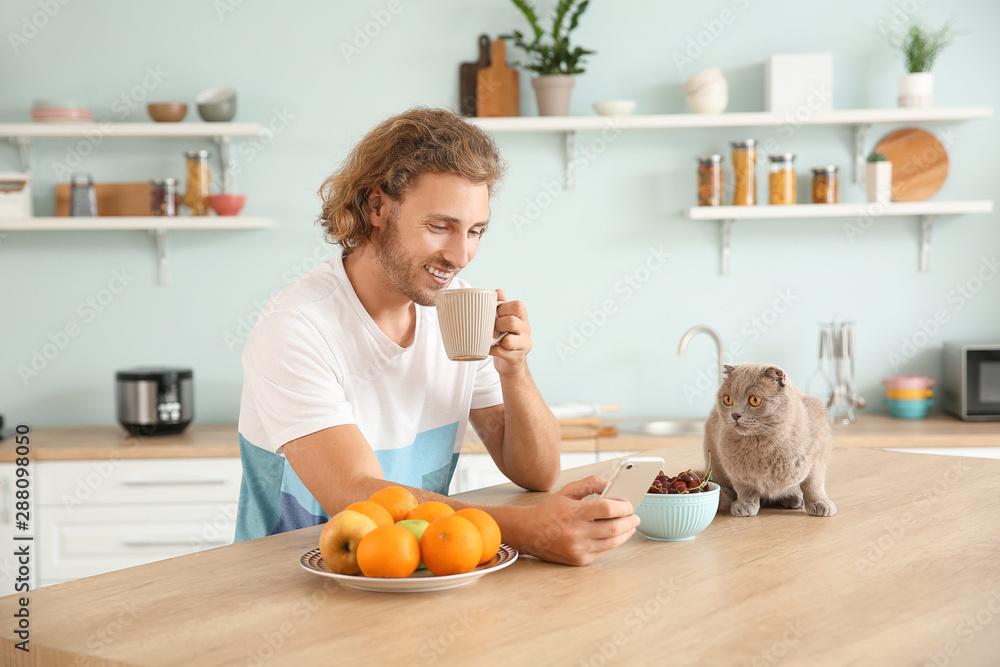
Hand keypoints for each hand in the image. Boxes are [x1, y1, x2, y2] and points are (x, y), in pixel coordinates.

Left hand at [490, 288, 531, 375]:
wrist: (511, 363)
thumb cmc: (505, 338)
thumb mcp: (505, 320)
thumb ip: (502, 305)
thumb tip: (498, 291)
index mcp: (523, 318)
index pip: (518, 306)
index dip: (503, 308)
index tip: (496, 314)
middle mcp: (526, 330)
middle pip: (512, 322)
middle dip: (498, 325)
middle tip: (493, 329)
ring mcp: (524, 345)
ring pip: (508, 340)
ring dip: (495, 340)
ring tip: (492, 340)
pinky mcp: (517, 358)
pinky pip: (501, 353)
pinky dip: (492, 350)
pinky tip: (490, 349)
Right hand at [520, 475, 639, 565]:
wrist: (529, 533)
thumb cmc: (550, 511)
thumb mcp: (567, 491)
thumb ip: (590, 483)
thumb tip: (611, 485)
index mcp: (573, 513)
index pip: (606, 508)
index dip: (622, 506)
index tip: (629, 505)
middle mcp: (576, 533)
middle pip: (614, 528)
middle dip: (630, 521)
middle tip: (635, 517)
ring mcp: (578, 549)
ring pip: (612, 542)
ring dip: (625, 533)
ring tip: (629, 526)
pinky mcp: (579, 560)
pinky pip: (603, 551)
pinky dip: (612, 542)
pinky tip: (614, 535)